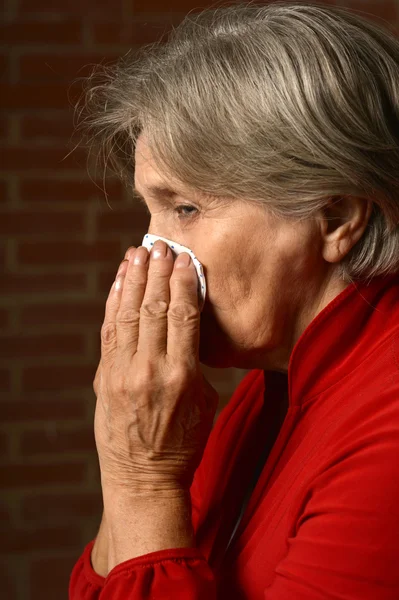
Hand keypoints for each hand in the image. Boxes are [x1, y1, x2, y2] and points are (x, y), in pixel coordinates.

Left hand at [94, 241, 218, 497]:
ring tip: (139, 252)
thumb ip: (196, 363)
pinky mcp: (104, 377)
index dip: (185, 282)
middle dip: (159, 272)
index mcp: (182, 376)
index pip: (184, 315)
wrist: (143, 480)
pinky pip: (109, 331)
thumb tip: (188, 330)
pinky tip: (120, 283)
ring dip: (134, 279)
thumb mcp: (206, 403)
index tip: (186, 259)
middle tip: (162, 244)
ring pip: (128, 314)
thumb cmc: (184, 445)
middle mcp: (150, 369)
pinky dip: (114, 303)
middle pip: (155, 307)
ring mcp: (122, 372)